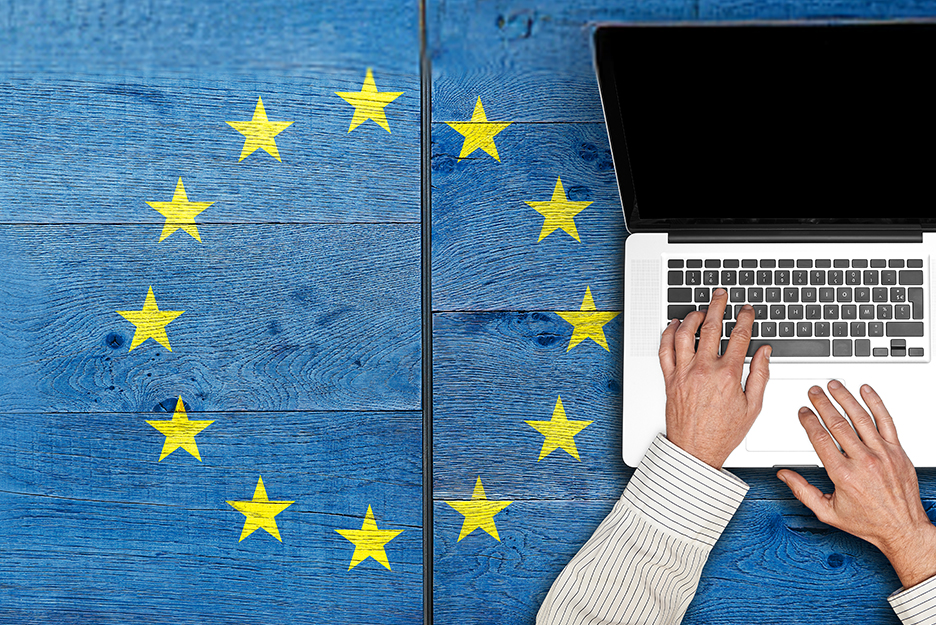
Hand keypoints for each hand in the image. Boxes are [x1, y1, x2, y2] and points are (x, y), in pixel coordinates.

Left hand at [658, 288, 771, 468]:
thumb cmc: (723, 433)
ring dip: (692, 316)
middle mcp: (704, 370)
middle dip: (718, 306)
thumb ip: (760, 375)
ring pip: (684, 334)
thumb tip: (764, 352)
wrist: (695, 450)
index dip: (744, 319)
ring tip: (700, 309)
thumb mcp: (753, 406)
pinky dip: (668, 333)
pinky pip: (665, 349)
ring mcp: (684, 373)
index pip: (738, 337)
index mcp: (728, 375)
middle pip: (710, 327)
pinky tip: (674, 325)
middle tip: (721, 295)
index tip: (746, 310)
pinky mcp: (669, 379)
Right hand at [778, 382, 935, 588]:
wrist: (903, 529)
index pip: (820, 438)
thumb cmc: (869, 523)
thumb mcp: (828, 512)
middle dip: (822, 403)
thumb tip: (784, 475)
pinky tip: (866, 391)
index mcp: (844, 475)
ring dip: (845, 398)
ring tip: (834, 385)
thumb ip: (803, 492)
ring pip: (860, 418)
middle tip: (814, 392)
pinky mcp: (898, 452)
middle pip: (838, 423)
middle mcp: (864, 462)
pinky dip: (876, 403)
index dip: (809, 420)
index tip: (803, 411)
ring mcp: (883, 454)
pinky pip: (886, 421)